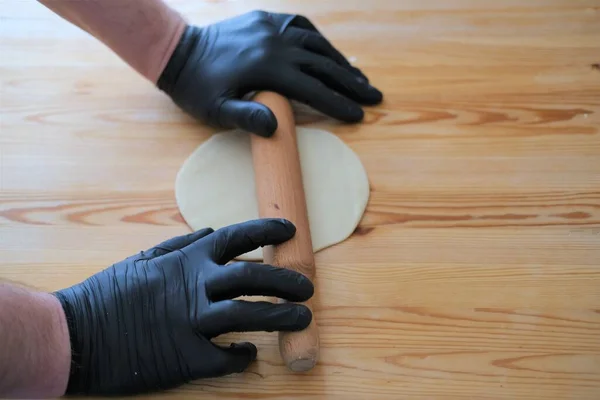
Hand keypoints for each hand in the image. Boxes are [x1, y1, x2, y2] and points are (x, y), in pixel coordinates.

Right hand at [54, 219, 312, 395]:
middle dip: (286, 281)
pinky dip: (242, 356)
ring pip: (250, 316)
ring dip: (282, 317)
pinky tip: (250, 354)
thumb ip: (180, 244)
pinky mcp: (186, 358)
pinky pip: (226, 358)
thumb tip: (212, 230)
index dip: (267, 230)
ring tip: (304, 318)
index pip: (237, 237)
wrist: (75, 335)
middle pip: (255, 279)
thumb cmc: (108, 294)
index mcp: (186, 261)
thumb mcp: (143, 259)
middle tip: (308, 288)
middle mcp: (195, 287)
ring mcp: (192, 323)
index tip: (290, 230)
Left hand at [157, 10, 382, 136]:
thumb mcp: (215, 110)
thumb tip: (277, 127)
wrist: (178, 52)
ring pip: (317, 44)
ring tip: (360, 78)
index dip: (339, 104)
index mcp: (267, 68)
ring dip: (341, 62)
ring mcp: (272, 27)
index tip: (360, 116)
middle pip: (324, 65)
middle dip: (352, 84)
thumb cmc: (197, 88)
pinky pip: (301, 26)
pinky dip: (319, 40)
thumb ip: (246, 117)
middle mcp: (276, 43)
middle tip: (375, 97)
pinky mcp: (266, 19)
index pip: (314, 89)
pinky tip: (329, 52)